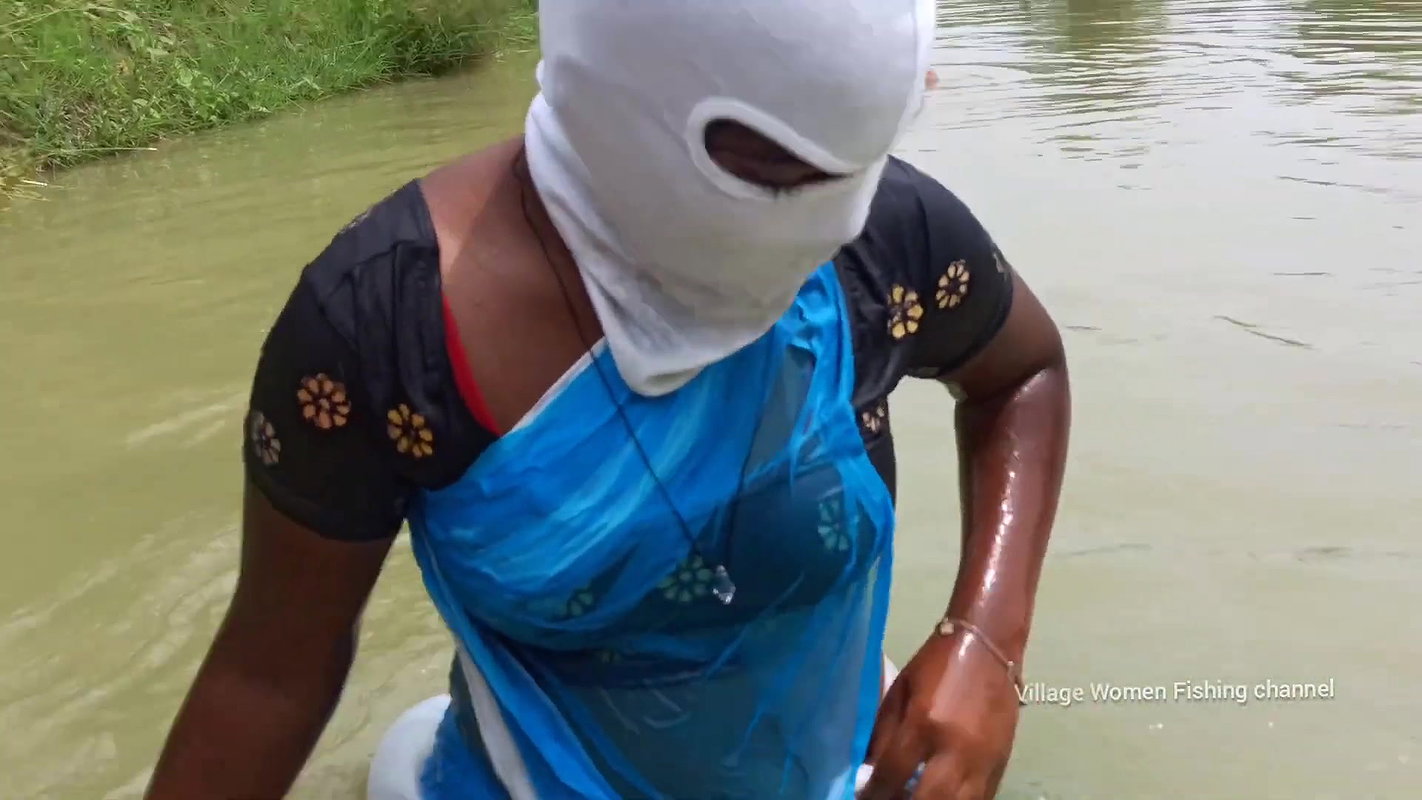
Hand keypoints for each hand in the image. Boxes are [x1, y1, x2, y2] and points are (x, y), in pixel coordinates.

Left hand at [859, 630, 1020, 798]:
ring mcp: (983, 760)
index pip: (892, 775)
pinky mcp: (1002, 763)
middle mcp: (956, 748)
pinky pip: (980, 799)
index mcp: (924, 724)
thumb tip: (869, 769)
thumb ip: (884, 733)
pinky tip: (942, 797)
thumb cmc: (936, 663)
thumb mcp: (900, 690)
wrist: (989, 644)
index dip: (873, 794)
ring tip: (914, 799)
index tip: (862, 799)